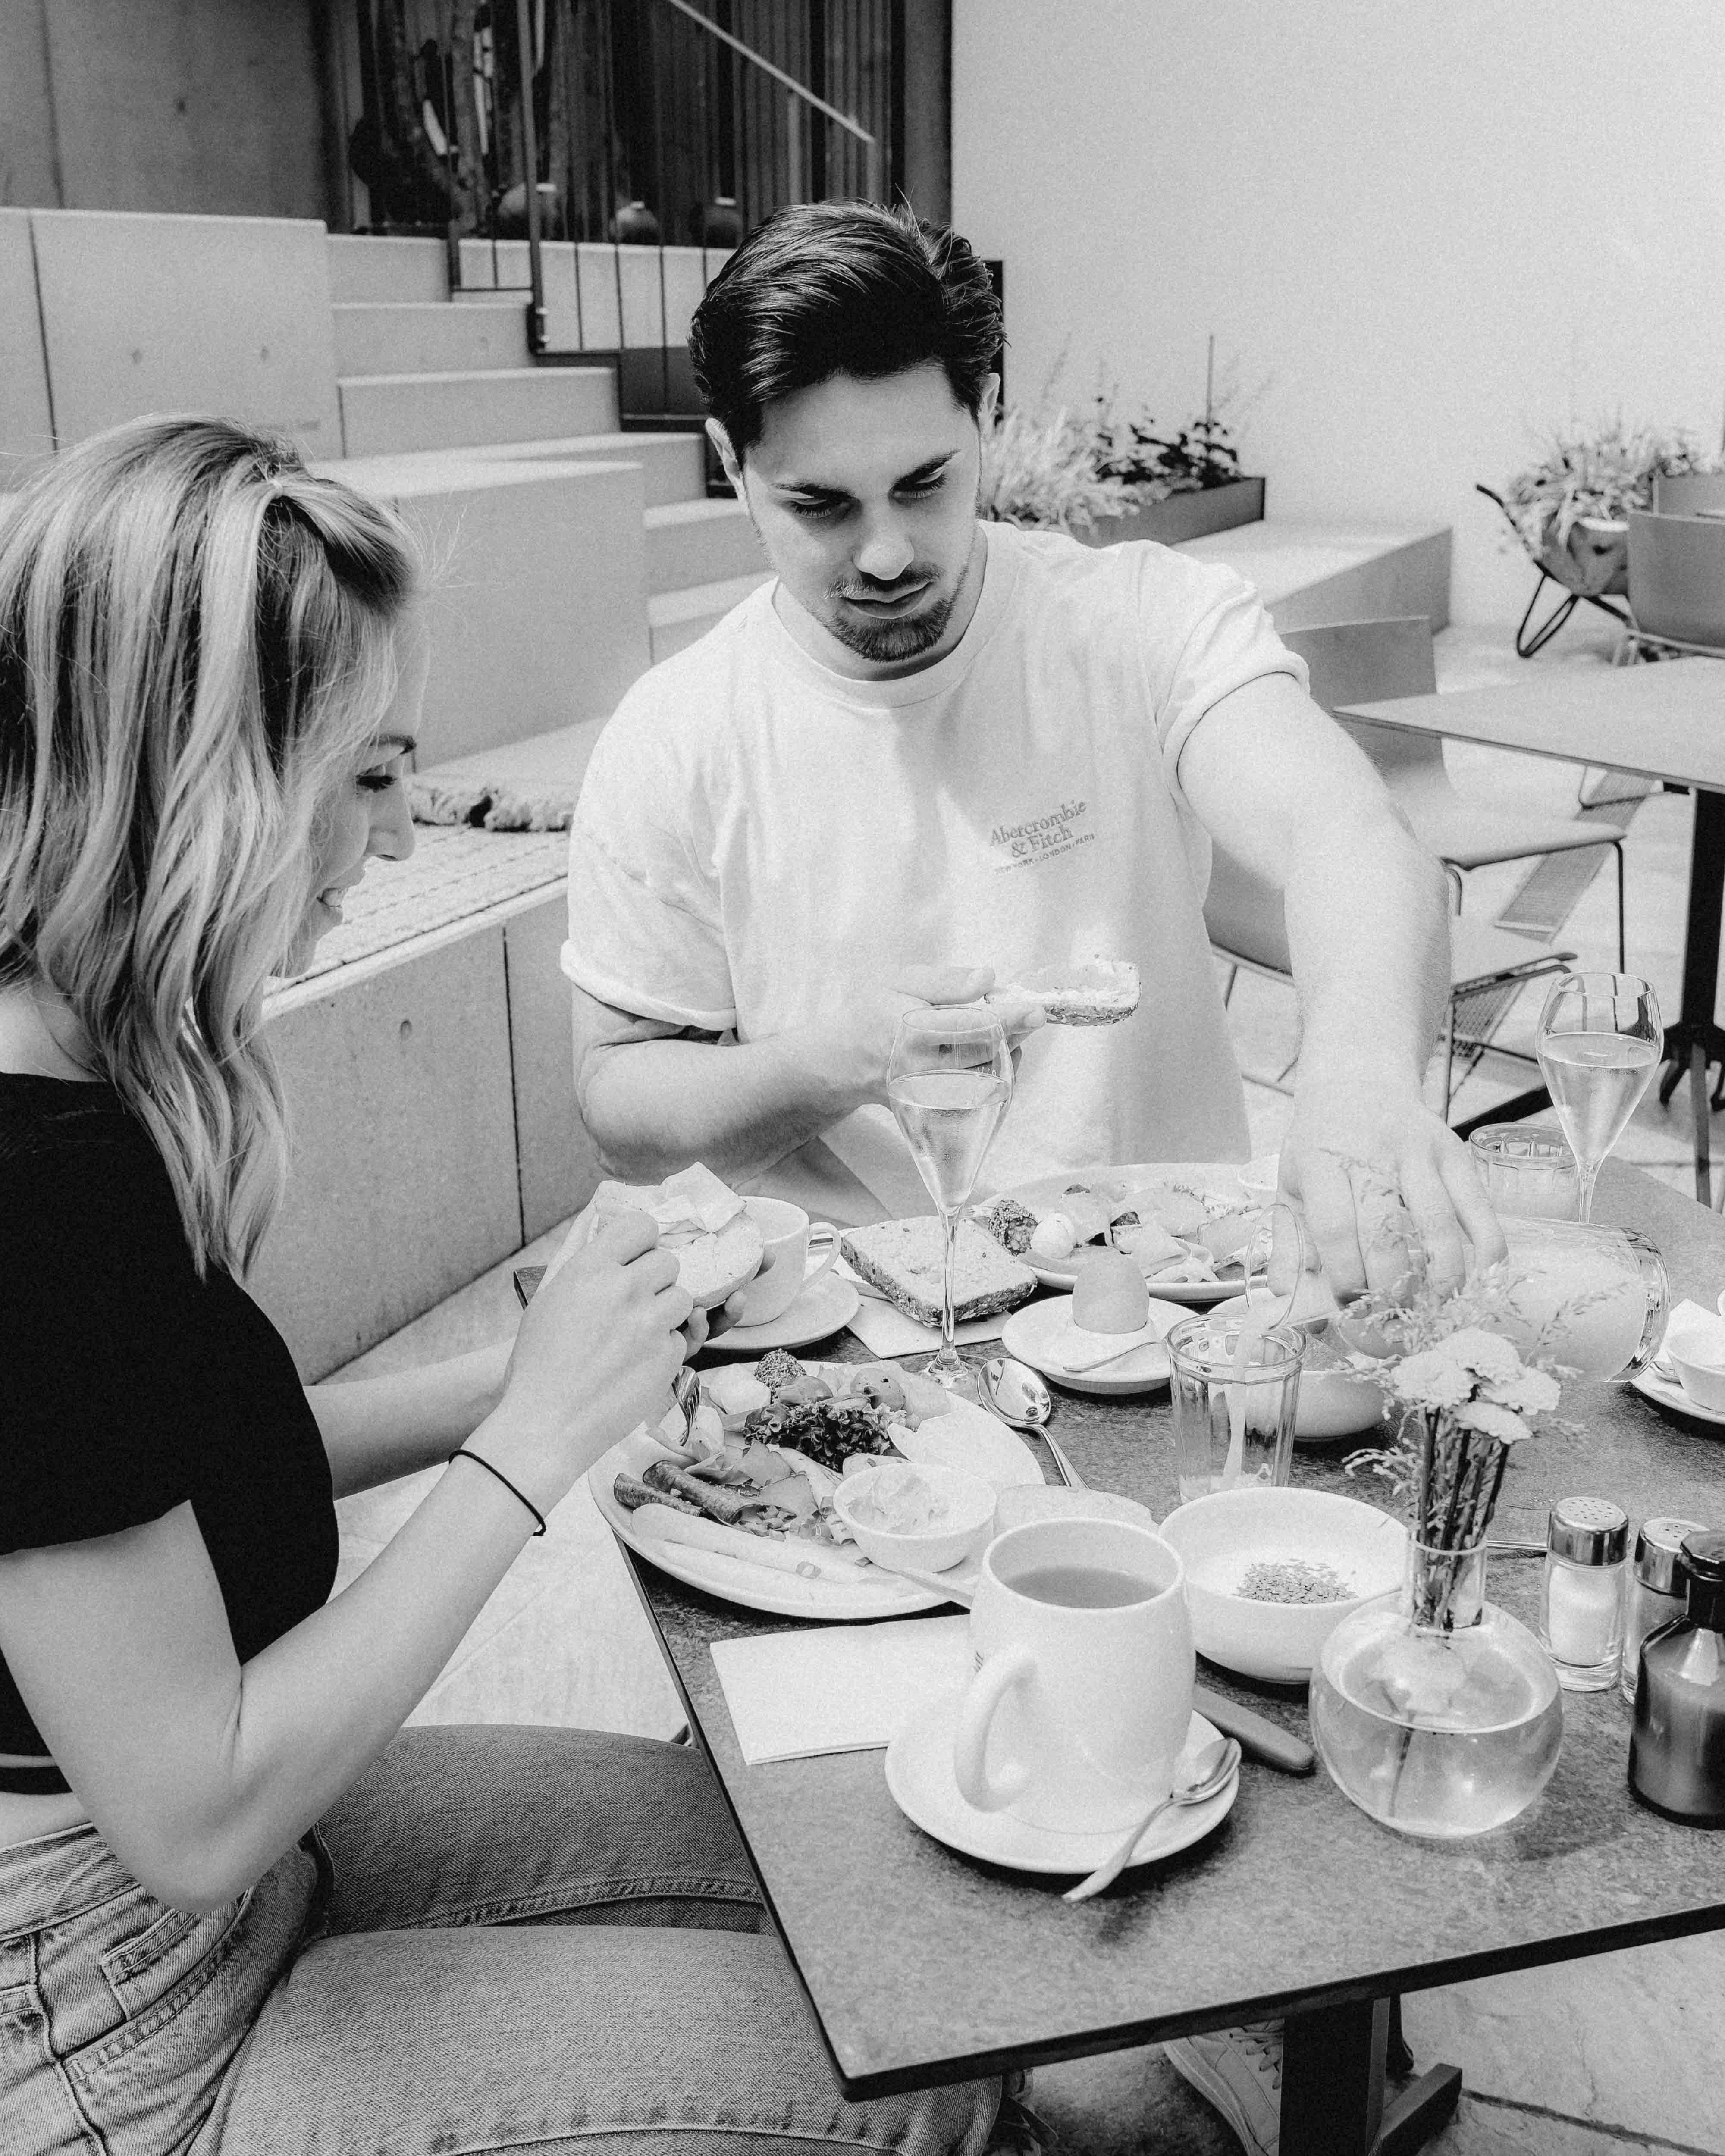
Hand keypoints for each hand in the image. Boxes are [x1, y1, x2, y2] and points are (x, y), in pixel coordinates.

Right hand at [488, 1214, 692, 1503]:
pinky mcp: (666, 1358)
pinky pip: (680, 1339)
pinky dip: (664, 1348)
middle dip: (656, 1279)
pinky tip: (635, 1363)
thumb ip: (582, 1262)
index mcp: (590, 1269)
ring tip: (637, 1333)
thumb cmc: (538, 1362)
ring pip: (682, 1298)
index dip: (643, 1240)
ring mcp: (649, 1324)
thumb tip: (602, 1227)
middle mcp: (624, 1289)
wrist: (545, 1423)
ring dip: (665, 1313)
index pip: (641, 1225)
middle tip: (636, 1300)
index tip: (638, 1254)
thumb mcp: (550, 1298)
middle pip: (667, 1262)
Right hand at [831, 964, 1045, 1107]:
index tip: (1035, 1009)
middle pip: (985, 1055)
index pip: (968, 1027)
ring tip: (1003, 1030)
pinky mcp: (938, 1114)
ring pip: (988, 1078)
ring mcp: (930, 1097)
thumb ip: (946, 980)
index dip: (1007, 1018)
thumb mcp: (902, 981)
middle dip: (1014, 1032)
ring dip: (1008, 1052)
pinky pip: (982, 1099)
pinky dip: (998, 1075)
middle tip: (1027, 1013)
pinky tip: (993, 1054)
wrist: (846, 1062)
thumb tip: (988, 977)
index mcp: (909, 1032)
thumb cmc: (876, 1013)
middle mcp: (920, 1071)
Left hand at [1276, 1070, 1505, 1301]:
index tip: (1349, 1307)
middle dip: (1392, 1287)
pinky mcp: (1457, 1156)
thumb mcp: (1290, 1185)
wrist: (1358, 1081)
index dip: (1345, 1275)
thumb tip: (1289, 1301)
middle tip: (1393, 1320)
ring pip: (1438, 1226)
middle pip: (1389, 1233)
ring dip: (1440, 1280)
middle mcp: (1373, 1155)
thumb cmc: (1321, 1144)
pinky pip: (1481, 1212)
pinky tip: (1478, 1283)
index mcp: (1322, 1162)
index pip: (1335, 1227)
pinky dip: (1487, 1253)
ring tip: (1433, 1312)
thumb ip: (1288, 1245)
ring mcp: (1421, 1154)